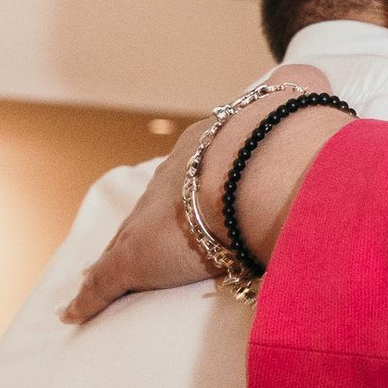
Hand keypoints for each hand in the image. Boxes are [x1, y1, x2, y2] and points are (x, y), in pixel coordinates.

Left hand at [64, 69, 353, 324]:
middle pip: (147, 208)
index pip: (185, 174)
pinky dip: (89, 299)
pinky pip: (104, 282)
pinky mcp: (133, 258)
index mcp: (203, 149)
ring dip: (111, 260)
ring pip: (122, 241)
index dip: (181, 189)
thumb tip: (313, 75)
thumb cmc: (279, 141)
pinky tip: (74, 312)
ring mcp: (147, 218)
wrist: (256, 166)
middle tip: (132, 240)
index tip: (179, 201)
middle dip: (142, 223)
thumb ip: (297, 91)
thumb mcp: (289, 106)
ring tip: (96, 276)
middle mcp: (168, 180)